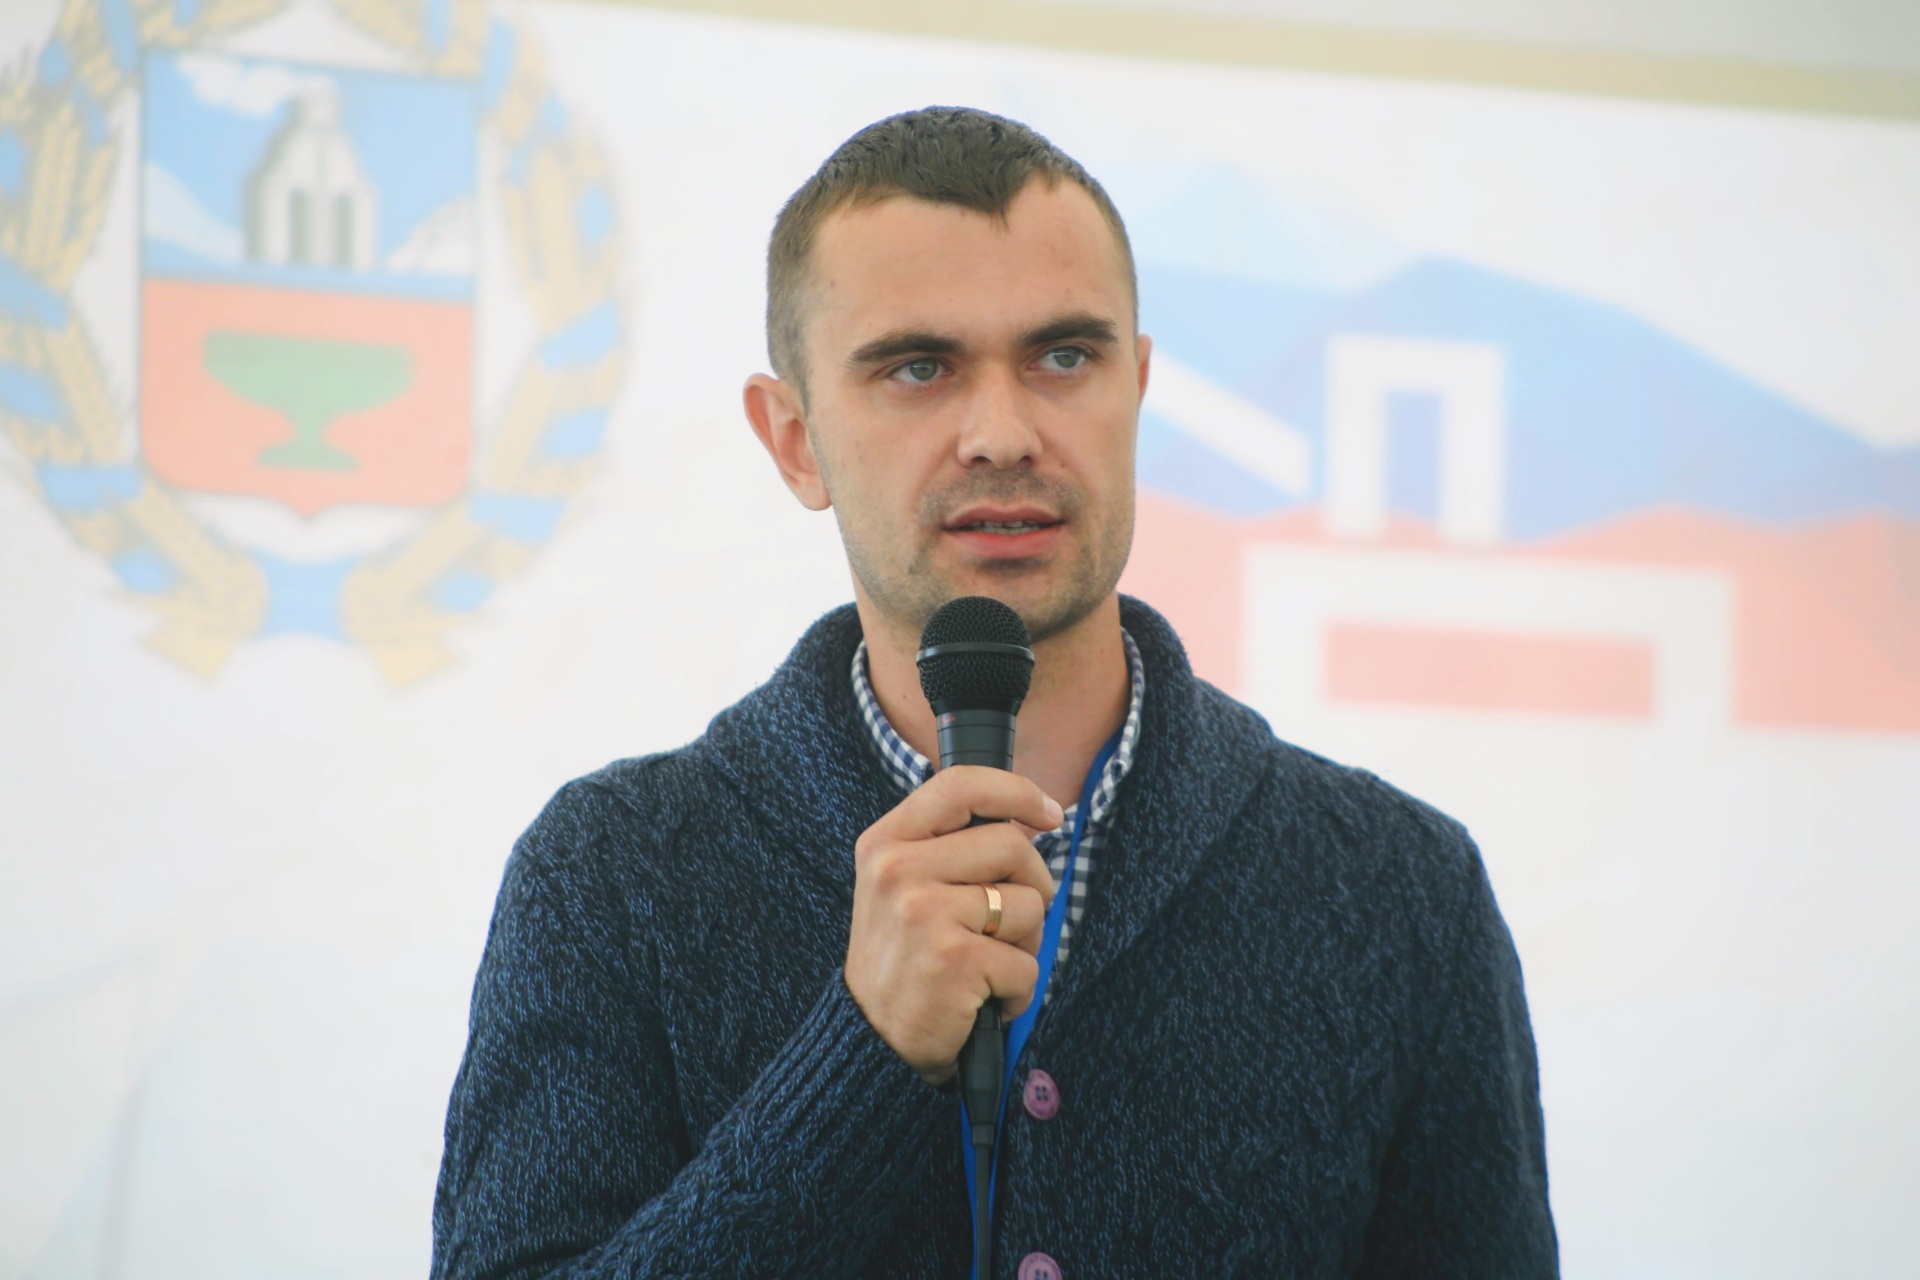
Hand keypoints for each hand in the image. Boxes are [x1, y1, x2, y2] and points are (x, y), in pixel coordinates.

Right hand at [844, 766, 1063, 1086]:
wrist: (873, 1038)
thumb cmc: (904, 957)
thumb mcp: (902, 884)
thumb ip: (949, 845)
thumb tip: (1027, 818)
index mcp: (886, 842)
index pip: (961, 785)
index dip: (1015, 792)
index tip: (1047, 814)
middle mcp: (898, 870)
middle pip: (1012, 845)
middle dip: (1032, 886)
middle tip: (1009, 922)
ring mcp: (924, 913)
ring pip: (1028, 906)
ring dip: (1026, 943)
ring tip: (989, 963)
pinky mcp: (953, 960)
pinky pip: (1027, 963)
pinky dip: (1019, 990)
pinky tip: (985, 999)